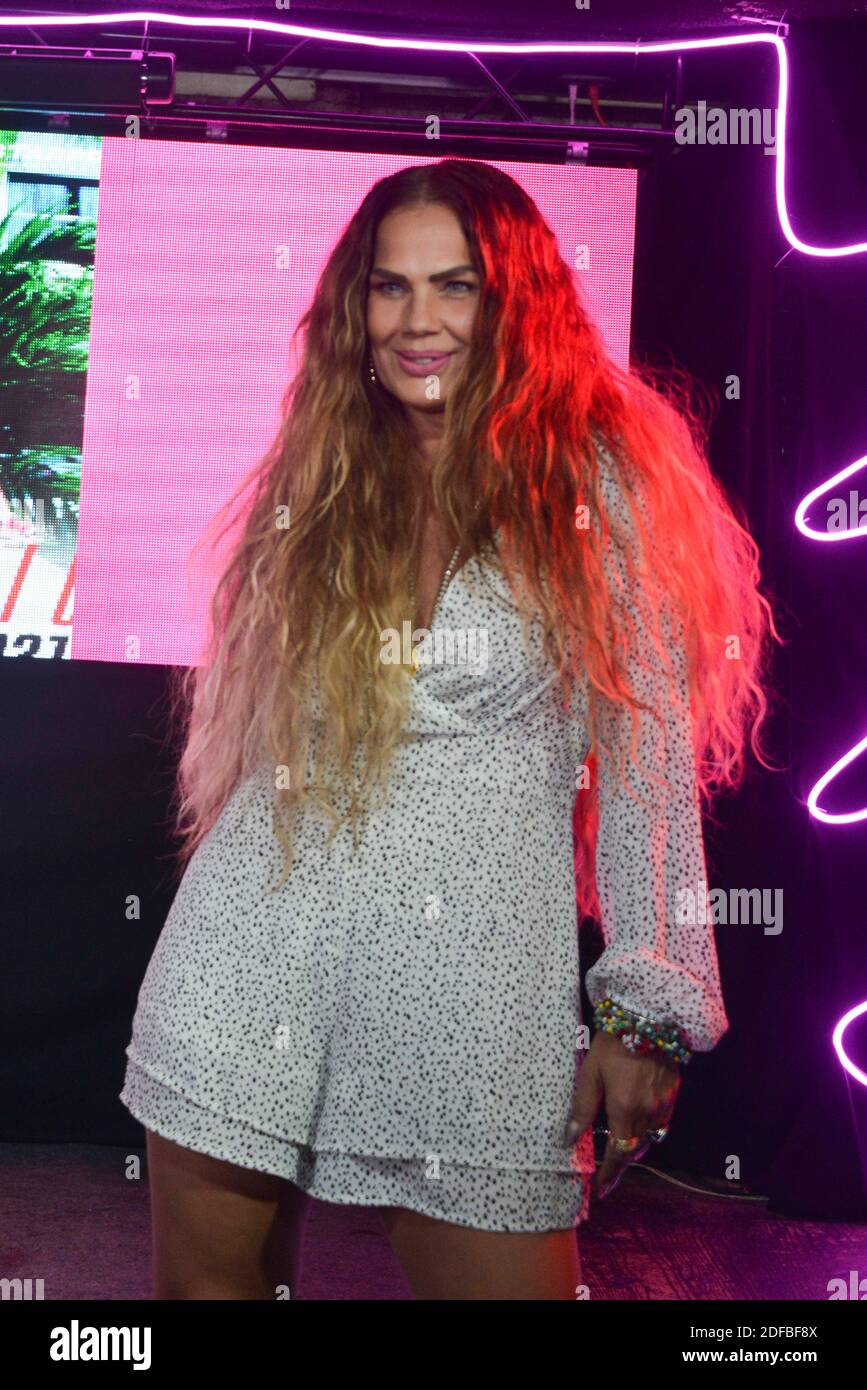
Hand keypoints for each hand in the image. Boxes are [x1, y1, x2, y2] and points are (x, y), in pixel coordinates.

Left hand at [565, 1030, 680, 1199]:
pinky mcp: (672, 1095)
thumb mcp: (591, 1072)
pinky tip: (636, 1128)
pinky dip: (647, 1132)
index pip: (617, 1153)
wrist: (651, 1018)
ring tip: (618, 1154)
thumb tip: (570, 1138)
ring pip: (648, 1139)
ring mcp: (663, 1105)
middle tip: (606, 1177)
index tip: (600, 1190)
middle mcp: (647, 1112)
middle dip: (620, 1164)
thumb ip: (583, 1107)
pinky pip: (659, 1124)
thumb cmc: (615, 1042)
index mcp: (624, 1108)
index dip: (609, 1174)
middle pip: (634, 1150)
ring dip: (633, 1149)